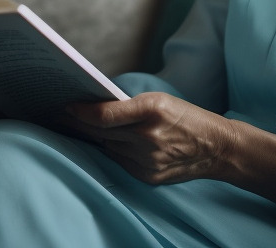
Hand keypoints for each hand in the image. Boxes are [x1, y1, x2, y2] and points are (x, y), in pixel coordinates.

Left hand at [67, 92, 236, 184]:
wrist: (216, 147)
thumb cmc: (186, 116)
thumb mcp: (160, 99)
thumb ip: (128, 105)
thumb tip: (94, 107)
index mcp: (152, 110)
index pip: (105, 115)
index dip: (81, 112)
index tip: (66, 106)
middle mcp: (149, 137)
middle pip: (102, 132)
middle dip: (79, 123)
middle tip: (59, 114)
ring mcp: (148, 160)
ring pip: (109, 146)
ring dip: (96, 137)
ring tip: (79, 125)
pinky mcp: (148, 176)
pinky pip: (120, 161)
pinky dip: (113, 150)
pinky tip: (106, 142)